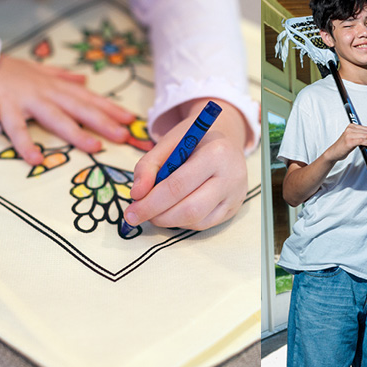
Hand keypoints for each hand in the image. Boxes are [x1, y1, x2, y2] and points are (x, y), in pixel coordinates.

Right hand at [0, 55, 134, 164]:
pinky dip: (26, 144)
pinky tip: (36, 159)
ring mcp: (29, 101)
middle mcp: (48, 93)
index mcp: (57, 86)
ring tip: (95, 147)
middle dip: (103, 122)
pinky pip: (17, 129)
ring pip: (57, 118)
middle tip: (123, 135)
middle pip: (80, 108)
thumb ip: (63, 76)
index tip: (130, 119)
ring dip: (76, 133)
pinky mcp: (7, 108)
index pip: (89, 98)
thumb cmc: (11, 71)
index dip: (110, 108)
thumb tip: (84, 79)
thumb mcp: (40, 70)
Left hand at [124, 98, 248, 230]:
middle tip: (137, 216)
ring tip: (154, 211)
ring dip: (169, 220)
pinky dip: (182, 222)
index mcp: (216, 153)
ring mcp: (235, 196)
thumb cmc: (194, 142)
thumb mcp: (170, 143)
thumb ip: (149, 165)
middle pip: (191, 209)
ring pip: (197, 221)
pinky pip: (203, 224)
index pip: (178, 186)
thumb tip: (137, 195)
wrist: (226, 143)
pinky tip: (172, 211)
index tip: (130, 212)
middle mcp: (231, 177)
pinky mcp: (233, 209)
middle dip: (158, 216)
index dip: (151, 202)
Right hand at [322, 124, 366, 162]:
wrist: (334, 152)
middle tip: (364, 144)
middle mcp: (350, 129)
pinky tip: (363, 148)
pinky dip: (366, 145)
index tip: (365, 140)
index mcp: (351, 126)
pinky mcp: (350, 142)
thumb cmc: (343, 145)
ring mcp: (349, 135)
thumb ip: (362, 133)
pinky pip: (363, 141)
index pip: (366, 128)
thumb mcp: (353, 136)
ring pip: (366, 137)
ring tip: (363, 146)